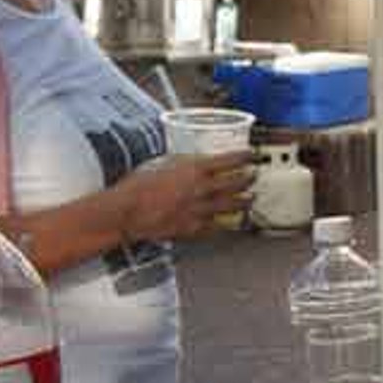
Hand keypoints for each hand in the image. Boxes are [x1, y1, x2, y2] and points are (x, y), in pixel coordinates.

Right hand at [115, 151, 253, 243]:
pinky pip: (218, 225)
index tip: (251, 154)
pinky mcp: (195, 227)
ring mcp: (202, 209)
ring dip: (245, 200)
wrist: (128, 210)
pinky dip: (225, 221)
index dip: (244, 156)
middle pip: (238, 182)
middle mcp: (203, 188)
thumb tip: (195, 161)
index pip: (230, 160)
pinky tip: (230, 220)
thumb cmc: (139, 184)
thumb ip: (184, 162)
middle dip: (249, 178)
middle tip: (254, 175)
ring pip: (233, 205)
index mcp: (196, 168)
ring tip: (250, 198)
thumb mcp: (163, 161)